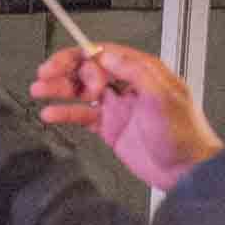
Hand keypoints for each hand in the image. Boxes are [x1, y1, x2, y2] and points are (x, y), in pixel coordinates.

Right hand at [27, 43, 224, 192]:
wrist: (185, 170)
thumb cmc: (183, 134)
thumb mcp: (163, 97)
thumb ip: (135, 72)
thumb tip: (108, 54)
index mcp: (144, 72)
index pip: (106, 54)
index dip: (83, 57)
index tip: (66, 66)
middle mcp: (128, 86)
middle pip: (89, 69)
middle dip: (65, 69)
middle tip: (44, 74)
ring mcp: (117, 106)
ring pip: (81, 91)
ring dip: (59, 89)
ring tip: (39, 91)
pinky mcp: (109, 127)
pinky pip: (82, 115)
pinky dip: (65, 113)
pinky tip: (51, 114)